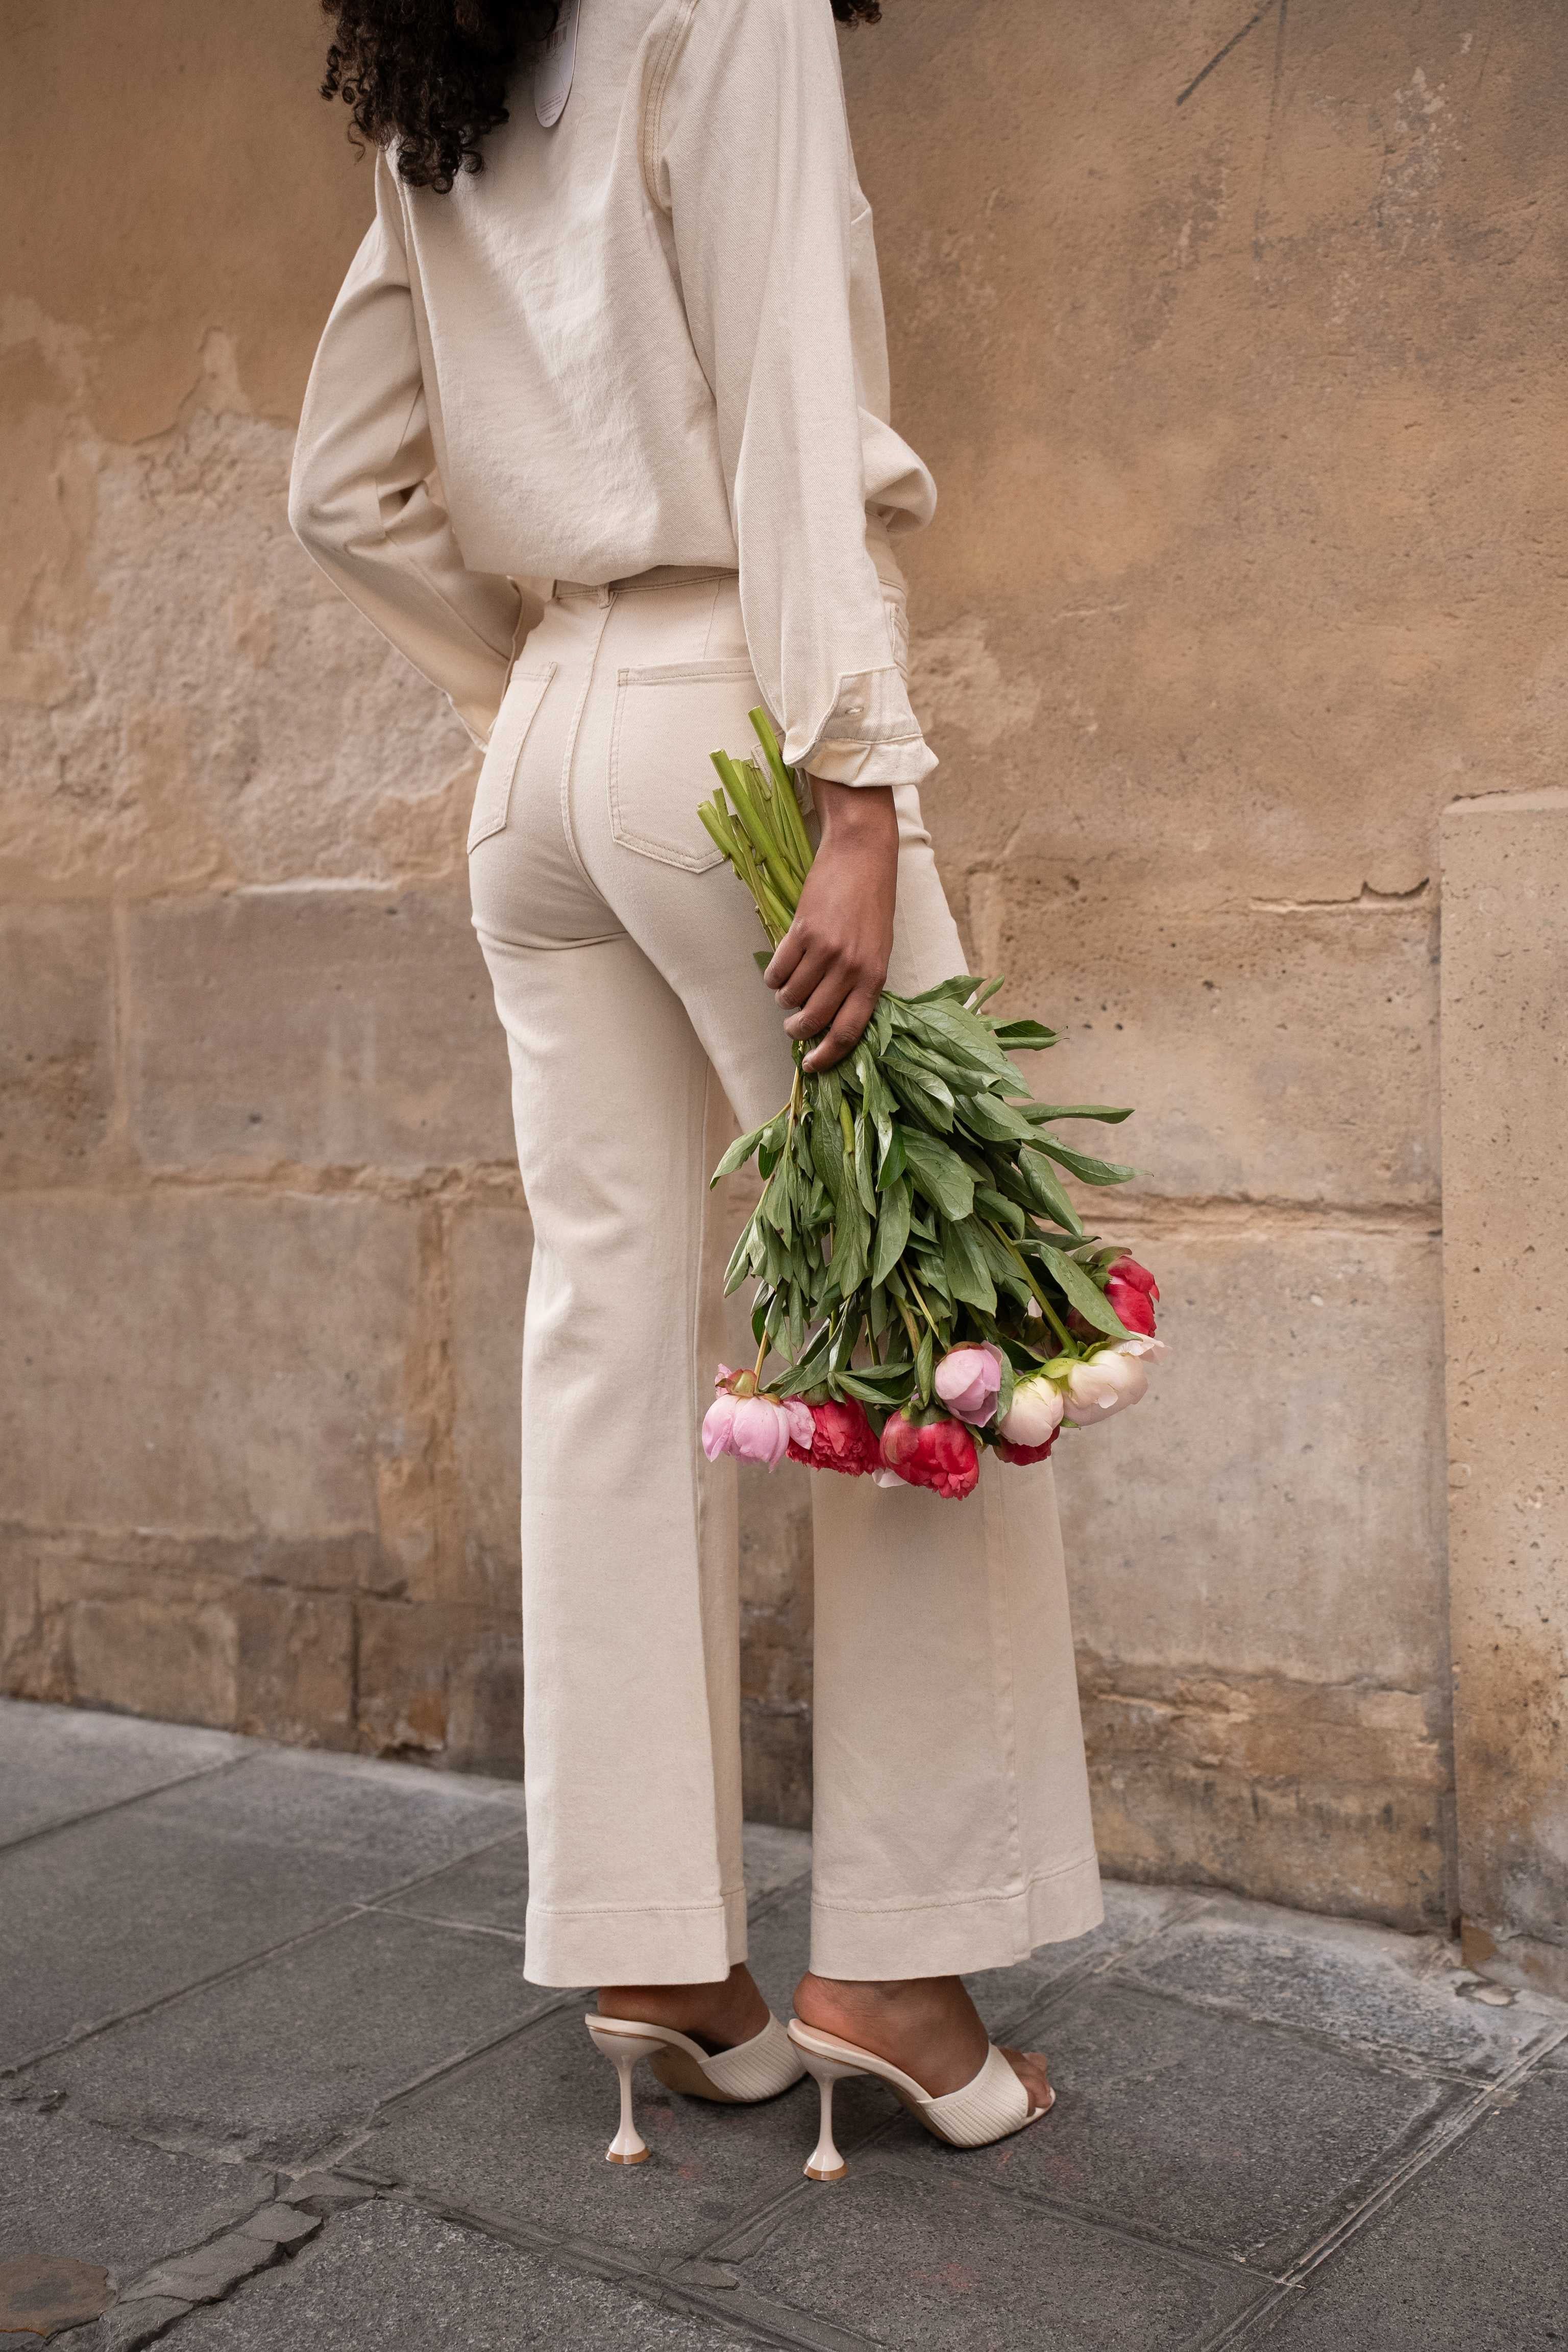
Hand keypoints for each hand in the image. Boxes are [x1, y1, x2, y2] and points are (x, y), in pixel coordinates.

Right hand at [764, 780, 896, 1070]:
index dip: (827, 1055)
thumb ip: (859, 984)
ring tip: (787, 989)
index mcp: (874, 977)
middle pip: (814, 1018)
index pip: (848, 1031)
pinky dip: (773, 976)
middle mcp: (851, 969)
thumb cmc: (873, 904)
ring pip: (791, 995)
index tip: (812, 1066)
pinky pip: (778, 969)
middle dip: (797, 1030)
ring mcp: (827, 951)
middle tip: (791, 1027)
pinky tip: (778, 970)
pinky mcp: (803, 931)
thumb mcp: (877, 949)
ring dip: (784, 998)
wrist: (863, 856)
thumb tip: (831, 1018)